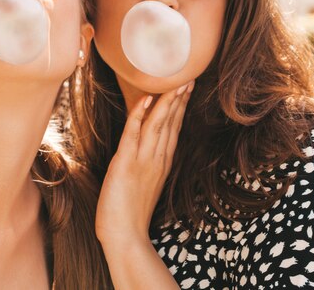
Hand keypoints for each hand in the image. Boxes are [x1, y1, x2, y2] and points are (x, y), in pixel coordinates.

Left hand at [96, 81, 193, 246]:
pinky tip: (147, 99)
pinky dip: (140, 115)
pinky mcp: (125, 163)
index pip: (174, 128)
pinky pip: (134, 134)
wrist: (124, 236)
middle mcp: (157, 159)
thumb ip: (148, 164)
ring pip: (158, 125)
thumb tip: (147, 149)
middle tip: (189, 77)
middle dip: (180, 99)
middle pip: (171, 123)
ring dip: (167, 102)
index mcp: (161, 162)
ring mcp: (143, 160)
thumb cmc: (130, 212)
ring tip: (177, 82)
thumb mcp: (144, 183)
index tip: (187, 88)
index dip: (180, 107)